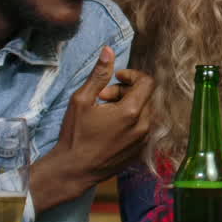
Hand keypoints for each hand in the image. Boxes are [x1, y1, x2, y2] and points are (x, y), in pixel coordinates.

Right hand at [30, 47, 153, 212]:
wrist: (74, 171)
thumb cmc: (75, 135)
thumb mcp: (82, 100)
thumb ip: (99, 74)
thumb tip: (109, 50)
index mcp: (132, 111)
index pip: (147, 81)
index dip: (132, 75)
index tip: (116, 78)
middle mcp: (143, 126)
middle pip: (144, 96)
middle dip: (126, 91)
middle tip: (103, 97)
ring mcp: (143, 141)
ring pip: (144, 112)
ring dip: (128, 106)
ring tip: (105, 113)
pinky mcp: (140, 152)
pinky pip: (142, 128)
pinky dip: (130, 122)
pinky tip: (110, 128)